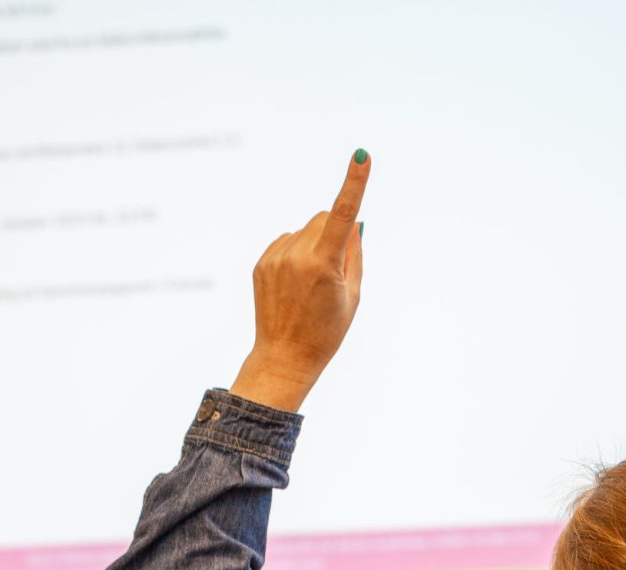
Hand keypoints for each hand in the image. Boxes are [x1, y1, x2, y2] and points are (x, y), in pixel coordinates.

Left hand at [232, 149, 370, 411]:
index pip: (343, 215)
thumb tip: (353, 222)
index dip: (355, 184)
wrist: (284, 357)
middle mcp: (297, 255)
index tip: (362, 156)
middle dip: (334, 232)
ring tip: (311, 284)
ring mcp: (276, 257)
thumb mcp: (352, 297)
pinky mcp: (262, 262)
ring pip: (305, 229)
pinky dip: (296, 254)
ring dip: (315, 245)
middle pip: (324, 218)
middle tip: (335, 271)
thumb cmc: (326, 331)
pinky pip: (287, 242)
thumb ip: (354, 255)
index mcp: (324, 265)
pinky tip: (295, 284)